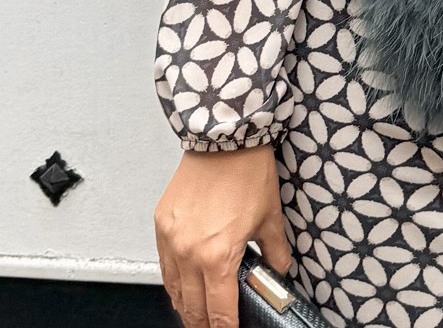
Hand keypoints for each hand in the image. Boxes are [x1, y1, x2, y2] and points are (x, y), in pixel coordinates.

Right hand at [154, 142, 291, 327]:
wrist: (224, 136)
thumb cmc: (246, 170)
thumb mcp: (271, 217)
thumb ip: (275, 252)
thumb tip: (279, 270)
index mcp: (218, 257)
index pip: (219, 313)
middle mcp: (189, 253)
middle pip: (192, 309)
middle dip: (204, 325)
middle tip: (215, 327)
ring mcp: (171, 240)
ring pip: (174, 291)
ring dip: (186, 307)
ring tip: (198, 314)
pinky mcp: (161, 225)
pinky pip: (163, 266)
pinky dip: (174, 282)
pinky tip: (183, 285)